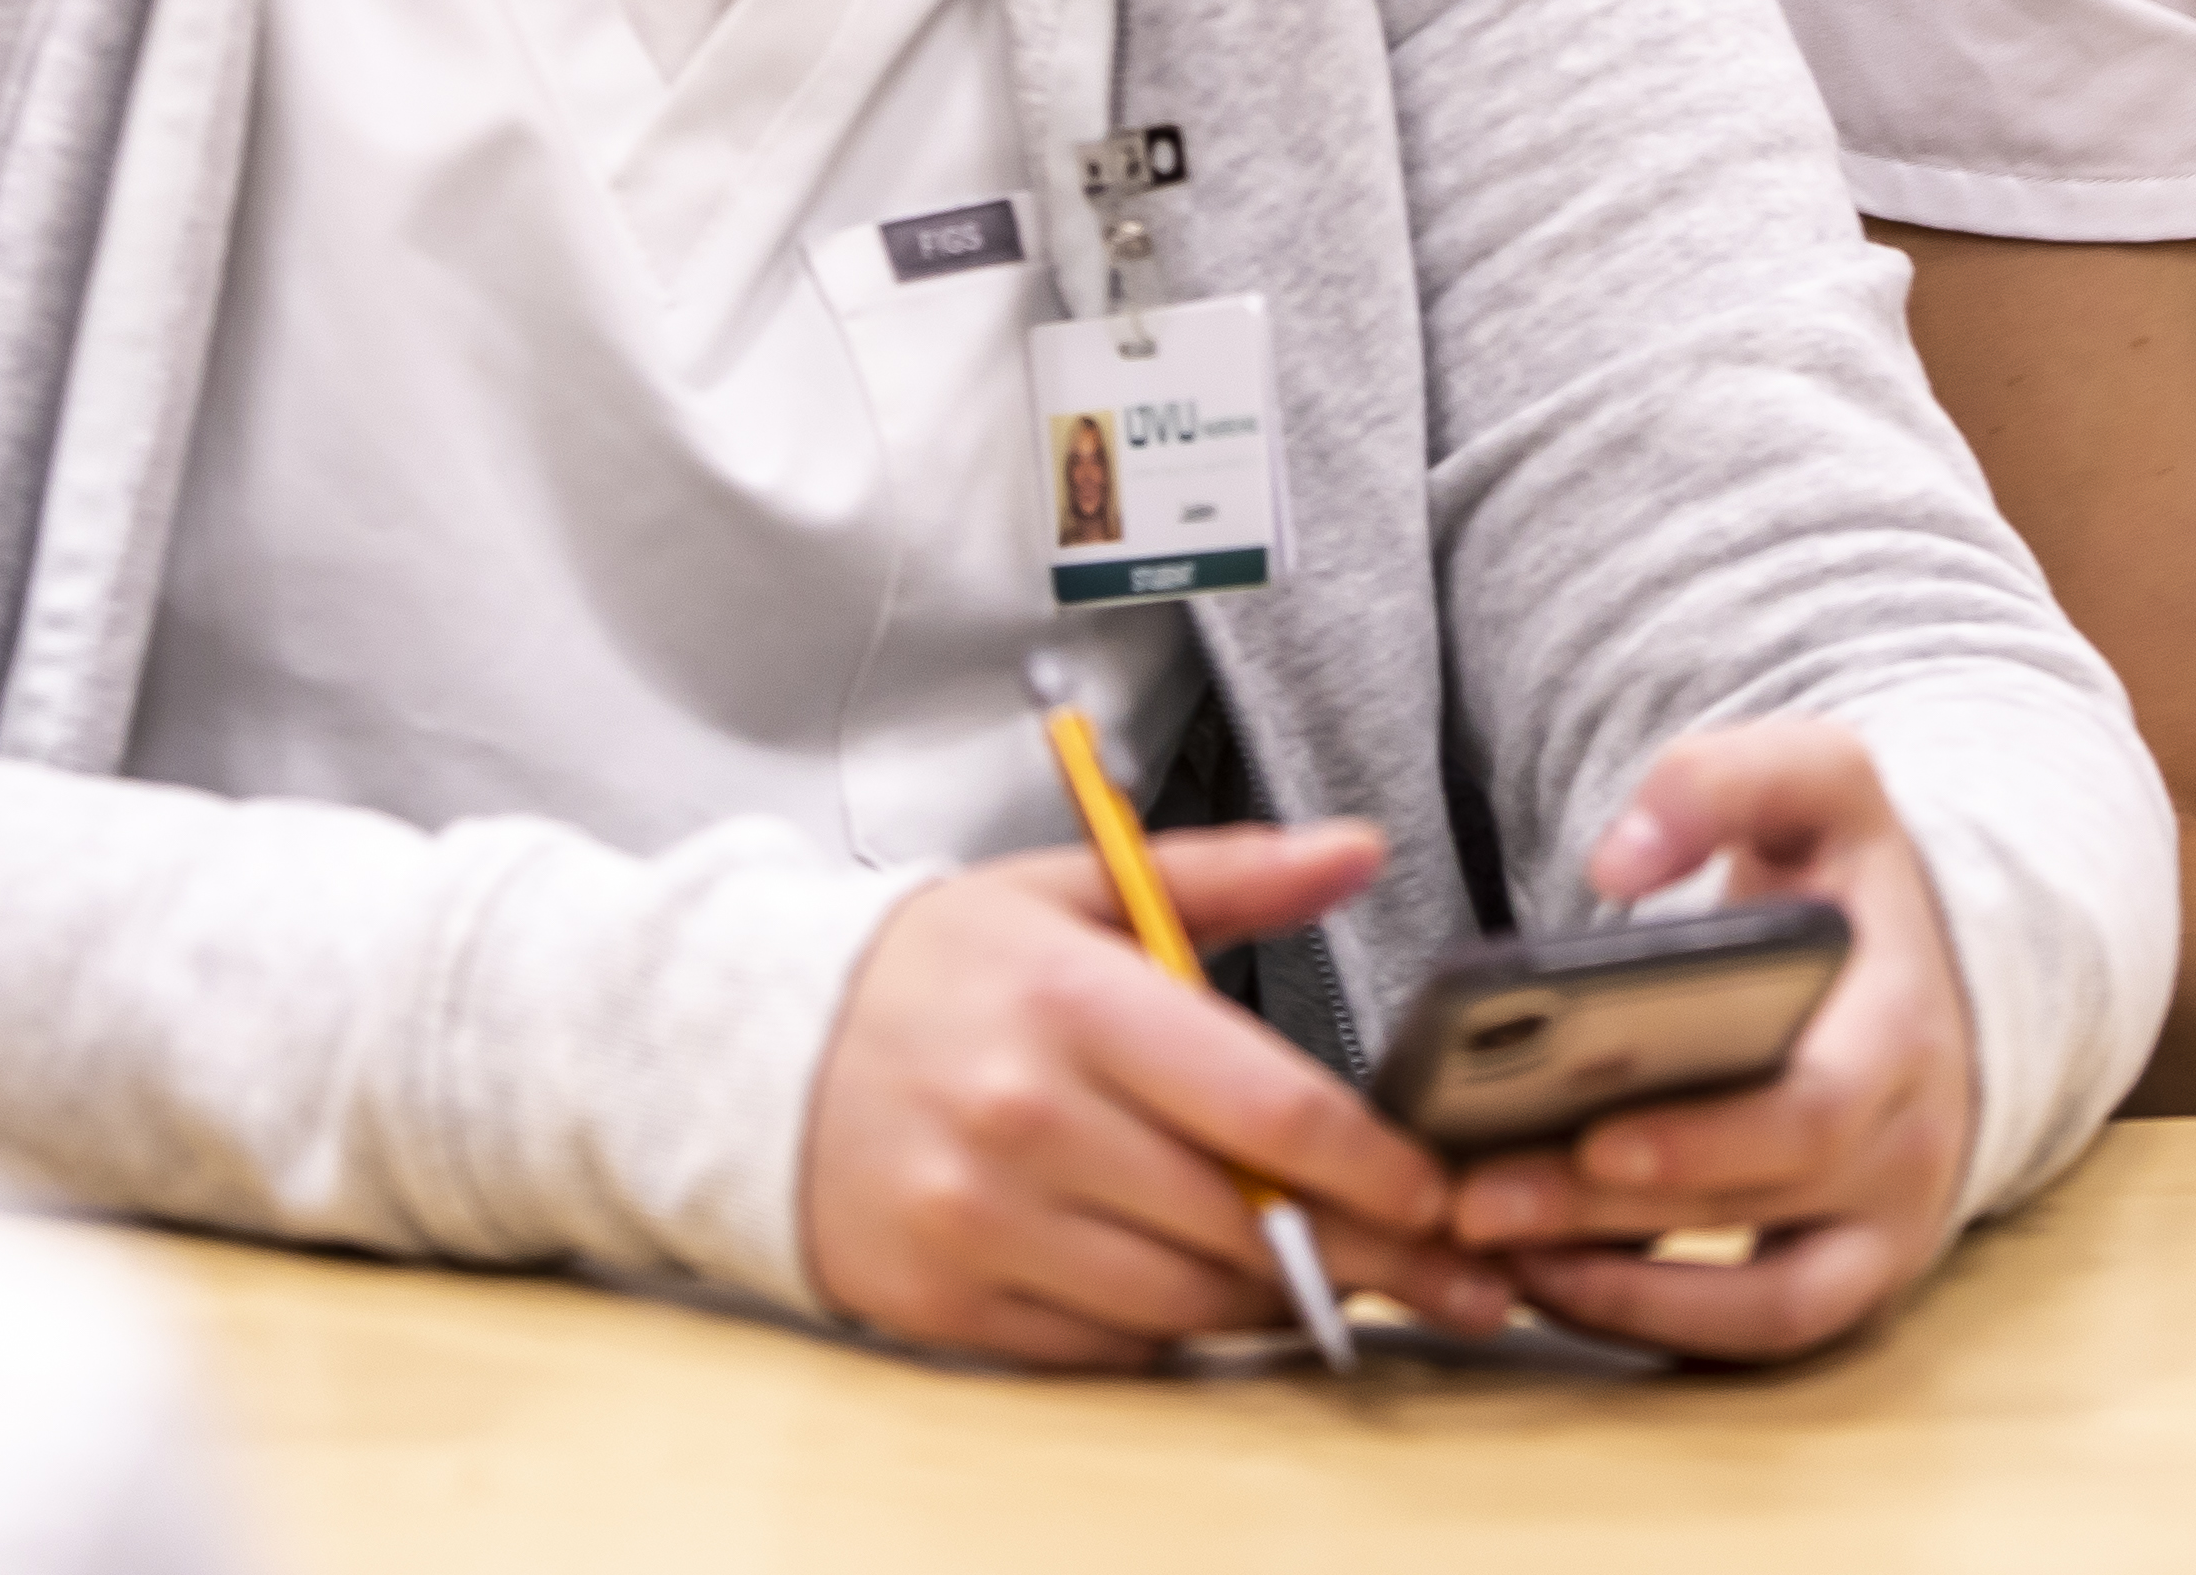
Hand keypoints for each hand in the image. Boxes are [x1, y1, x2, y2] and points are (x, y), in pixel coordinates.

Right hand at [800, 820, 1505, 1367]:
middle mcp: (1027, 1121)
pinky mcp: (951, 1304)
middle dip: (1365, 1251)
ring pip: (1187, 1301)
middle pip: (1245, 1222)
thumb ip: (1231, 874)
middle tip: (1442, 1266)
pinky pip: (1109, 1346)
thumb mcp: (1079, 886)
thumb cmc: (939, 967)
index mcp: (1075, 1005)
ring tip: (1342, 1275)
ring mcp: (983, 1224)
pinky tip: (1217, 1295)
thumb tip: (1360, 848)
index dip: (1380, 1171)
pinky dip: (1178, 1331)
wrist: (751, 1049)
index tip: (1444, 1194)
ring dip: (1279, 1297)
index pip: (1271, 1113)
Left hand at [1441, 721, 1980, 1364]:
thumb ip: (1722, 783)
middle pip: (1756, 1208)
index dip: (1702, 1141)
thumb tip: (1616, 864)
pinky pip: (1753, 1334)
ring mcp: (1886, 1229)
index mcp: (1902, 1025)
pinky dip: (1651, 1322)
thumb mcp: (1816, 784)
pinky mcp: (1848, 1278)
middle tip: (1474, 1203)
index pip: (1814, 1112)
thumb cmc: (1847, 883)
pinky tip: (1544, 1284)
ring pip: (1760, 1305)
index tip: (1589, 1137)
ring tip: (1492, 1254)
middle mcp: (1910, 1146)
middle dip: (1608, 1214)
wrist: (1932, 970)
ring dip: (1622, 1294)